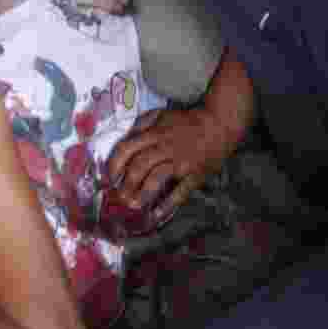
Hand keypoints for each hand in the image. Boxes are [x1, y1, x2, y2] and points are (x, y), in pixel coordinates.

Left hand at [108, 47, 255, 218]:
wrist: (218, 124)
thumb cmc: (187, 121)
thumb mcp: (162, 114)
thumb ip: (142, 123)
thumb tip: (126, 136)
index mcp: (154, 133)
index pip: (127, 148)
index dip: (115, 164)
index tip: (109, 177)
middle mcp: (165, 147)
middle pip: (140, 165)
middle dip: (126, 183)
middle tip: (119, 196)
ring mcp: (180, 161)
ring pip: (156, 177)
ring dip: (142, 193)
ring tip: (133, 205)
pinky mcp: (194, 173)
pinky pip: (180, 191)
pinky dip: (168, 204)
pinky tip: (156, 214)